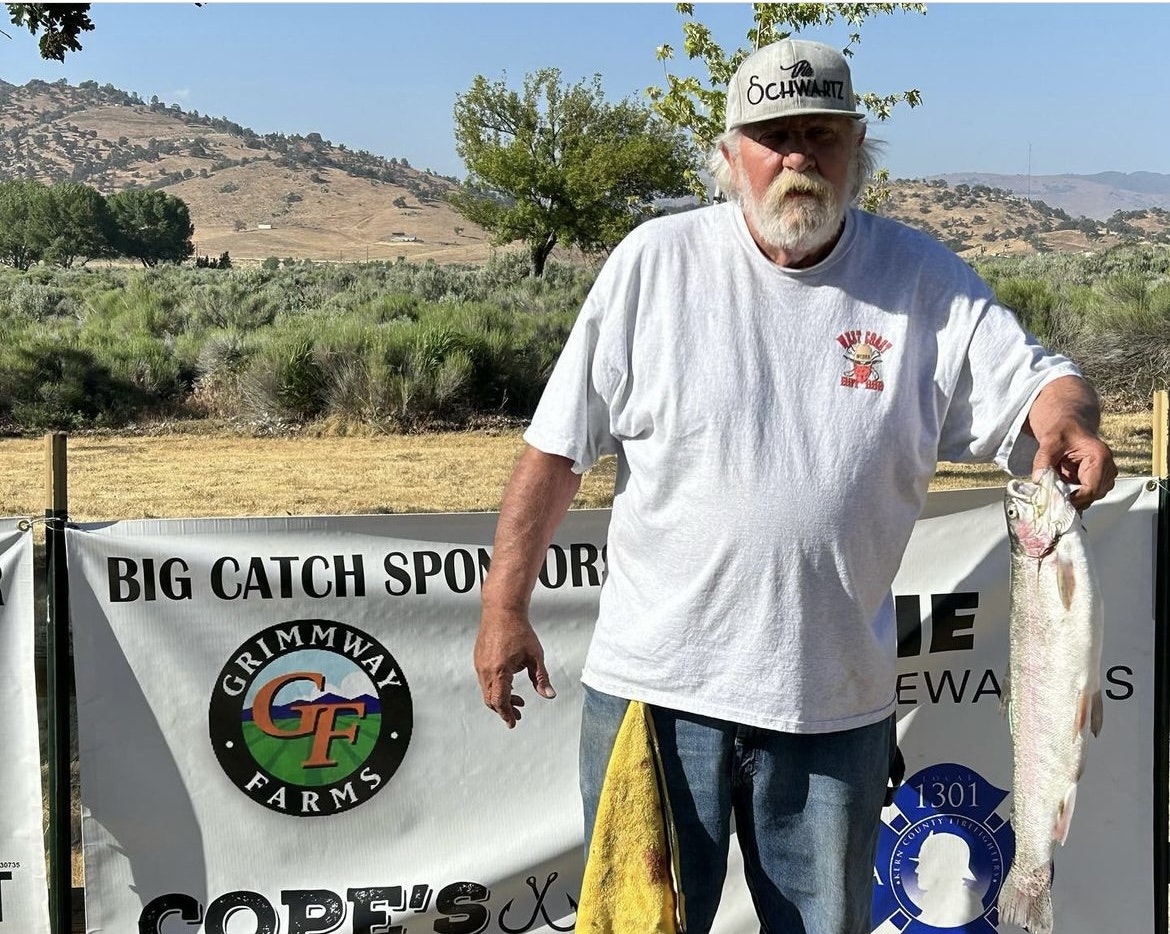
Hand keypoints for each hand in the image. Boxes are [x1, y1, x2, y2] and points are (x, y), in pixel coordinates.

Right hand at [474, 609, 555, 728]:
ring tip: (518, 699)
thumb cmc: (518, 630)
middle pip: (491, 700)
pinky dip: (495, 687)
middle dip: (504, 710)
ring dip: (501, 698)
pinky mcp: (479, 659)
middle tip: (518, 714)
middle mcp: (486, 670)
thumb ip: (541, 678)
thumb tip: (549, 695)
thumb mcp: (535, 656)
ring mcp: (480, 664)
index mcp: (499, 671)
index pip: (500, 701)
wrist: (502, 611)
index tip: (513, 723)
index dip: (507, 714)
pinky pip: (484, 680)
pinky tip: (509, 683)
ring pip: (487, 690)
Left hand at [1025, 376, 1117, 509]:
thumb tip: (1039, 481)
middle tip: (1051, 495)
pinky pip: (1084, 495)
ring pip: (1088, 498)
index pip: (1092, 490)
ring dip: (1071, 496)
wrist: (1068, 424)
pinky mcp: (1096, 480)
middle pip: (1092, 496)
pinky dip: (1071, 494)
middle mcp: (1108, 469)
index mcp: (1100, 458)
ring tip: (1055, 485)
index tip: (1055, 501)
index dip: (1074, 500)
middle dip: (1071, 499)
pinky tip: (1059, 485)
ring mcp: (1104, 476)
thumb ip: (1043, 461)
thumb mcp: (1049, 441)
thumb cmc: (1063, 429)